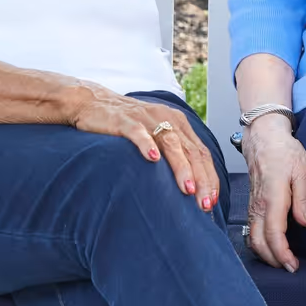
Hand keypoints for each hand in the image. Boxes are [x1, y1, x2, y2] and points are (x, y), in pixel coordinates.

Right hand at [67, 85, 220, 211]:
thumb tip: (190, 185)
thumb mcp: (156, 134)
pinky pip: (139, 133)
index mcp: (178, 123)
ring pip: (170, 143)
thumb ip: (173, 152)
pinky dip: (147, 145)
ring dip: (181, 168)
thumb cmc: (127, 124)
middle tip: (205, 203)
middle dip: (201, 179)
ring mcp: (146, 119)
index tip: (213, 200)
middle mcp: (167, 118)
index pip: (201, 152)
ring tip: (188, 189)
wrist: (93, 102)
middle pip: (191, 150)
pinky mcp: (125, 120)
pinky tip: (153, 159)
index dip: (209, 177)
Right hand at [242, 117, 305, 271]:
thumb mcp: (302, 170)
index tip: (293, 266)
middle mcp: (259, 204)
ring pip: (253, 238)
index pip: (274, 234)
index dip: (283, 254)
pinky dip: (260, 243)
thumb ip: (303, 199)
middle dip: (274, 260)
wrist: (264, 136)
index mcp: (272, 197)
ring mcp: (253, 205)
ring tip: (283, 261)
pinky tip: (272, 246)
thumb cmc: (284, 150)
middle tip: (291, 268)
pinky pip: (252, 229)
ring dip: (266, 254)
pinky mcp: (252, 203)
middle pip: (259, 242)